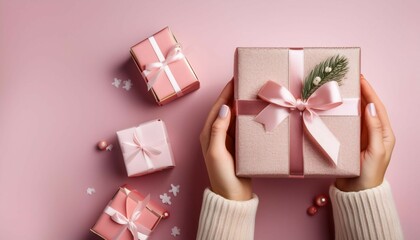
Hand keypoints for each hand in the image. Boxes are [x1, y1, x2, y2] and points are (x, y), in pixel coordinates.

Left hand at [199, 80, 251, 200]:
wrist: (233, 196)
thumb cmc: (222, 176)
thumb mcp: (217, 152)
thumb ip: (218, 130)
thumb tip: (225, 107)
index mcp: (209, 133)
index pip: (218, 107)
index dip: (226, 92)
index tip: (236, 77)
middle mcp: (217, 133)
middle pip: (226, 109)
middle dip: (235, 94)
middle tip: (248, 81)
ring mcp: (228, 139)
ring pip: (236, 116)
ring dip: (243, 104)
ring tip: (254, 92)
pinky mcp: (238, 145)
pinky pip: (243, 126)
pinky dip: (249, 117)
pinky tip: (258, 111)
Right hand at [335, 75, 395, 191]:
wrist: (356, 192)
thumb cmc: (370, 174)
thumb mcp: (376, 151)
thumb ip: (375, 129)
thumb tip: (369, 107)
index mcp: (384, 134)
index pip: (377, 108)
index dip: (370, 92)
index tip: (361, 79)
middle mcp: (374, 133)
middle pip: (366, 108)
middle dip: (360, 93)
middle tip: (350, 80)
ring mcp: (361, 137)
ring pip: (356, 115)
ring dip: (350, 102)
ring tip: (342, 90)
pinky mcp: (350, 142)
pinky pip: (347, 125)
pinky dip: (342, 115)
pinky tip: (336, 109)